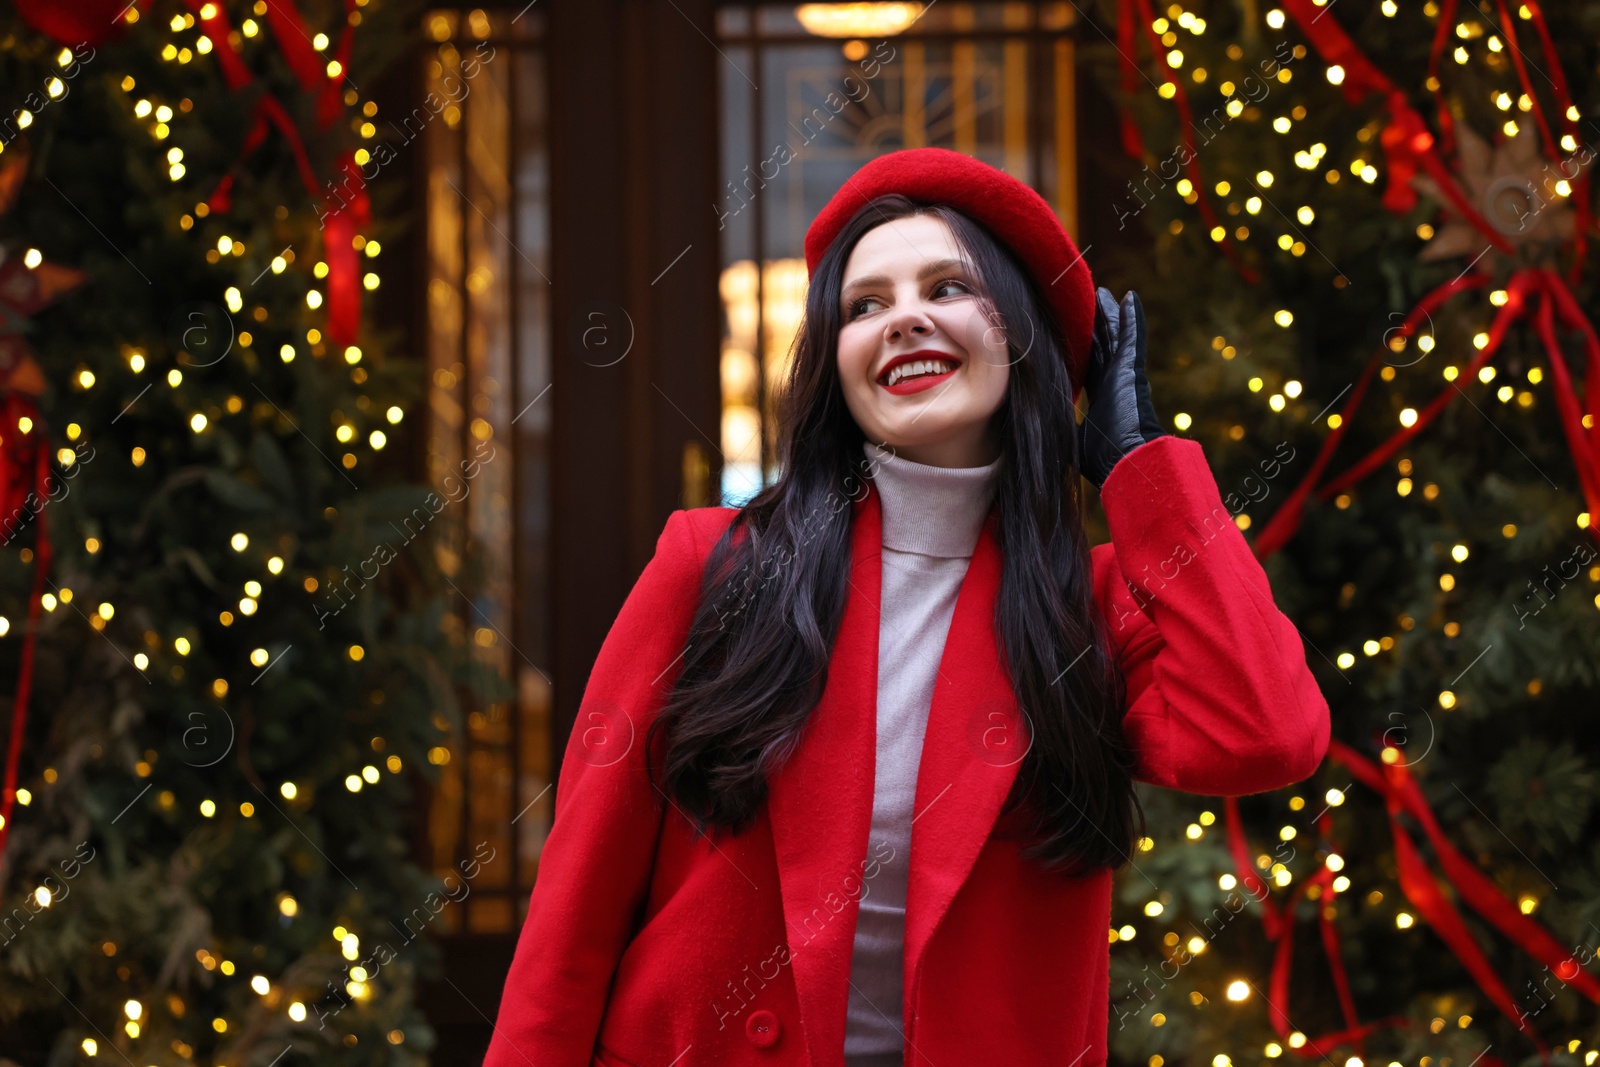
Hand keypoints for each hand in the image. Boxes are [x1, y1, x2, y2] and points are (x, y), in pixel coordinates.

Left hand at [1076, 287, 1166, 488]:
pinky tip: (1130, 297)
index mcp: (1100, 395)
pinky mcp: (1131, 370)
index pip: (1088, 364)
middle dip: (1096, 324)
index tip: (1072, 333)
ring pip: (1115, 336)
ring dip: (1110, 314)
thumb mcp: (1070, 438)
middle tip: (1089, 302)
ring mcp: (1124, 373)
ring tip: (1105, 293)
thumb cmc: (1103, 458)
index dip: (1082, 348)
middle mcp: (1113, 380)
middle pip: (1102, 344)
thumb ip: (1058, 428)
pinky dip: (1131, 317)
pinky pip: (1131, 337)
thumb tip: (1034, 435)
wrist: (1127, 462)